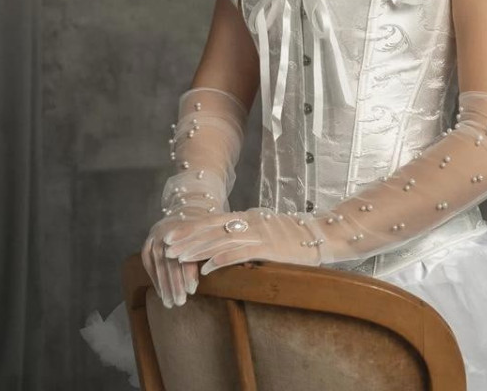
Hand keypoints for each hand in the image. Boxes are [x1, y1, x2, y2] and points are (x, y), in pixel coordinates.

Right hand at [142, 205, 212, 306]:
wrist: (185, 210)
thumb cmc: (204, 227)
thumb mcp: (211, 234)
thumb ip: (212, 249)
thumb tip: (218, 267)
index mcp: (185, 225)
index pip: (186, 251)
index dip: (188, 271)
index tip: (192, 290)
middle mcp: (166, 230)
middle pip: (170, 260)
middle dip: (175, 283)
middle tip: (180, 302)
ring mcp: (154, 236)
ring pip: (158, 264)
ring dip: (164, 286)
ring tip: (170, 304)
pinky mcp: (147, 244)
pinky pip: (149, 265)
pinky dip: (156, 280)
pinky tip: (161, 295)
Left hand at [160, 206, 324, 275]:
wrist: (320, 234)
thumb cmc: (293, 236)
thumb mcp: (265, 230)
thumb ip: (246, 233)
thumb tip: (225, 242)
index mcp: (246, 217)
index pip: (212, 221)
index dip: (190, 228)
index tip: (170, 236)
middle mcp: (249, 222)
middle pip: (211, 228)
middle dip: (187, 237)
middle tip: (165, 246)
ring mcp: (258, 233)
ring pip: (220, 240)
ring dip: (197, 249)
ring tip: (178, 258)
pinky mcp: (268, 248)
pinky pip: (240, 253)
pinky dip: (221, 259)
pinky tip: (207, 269)